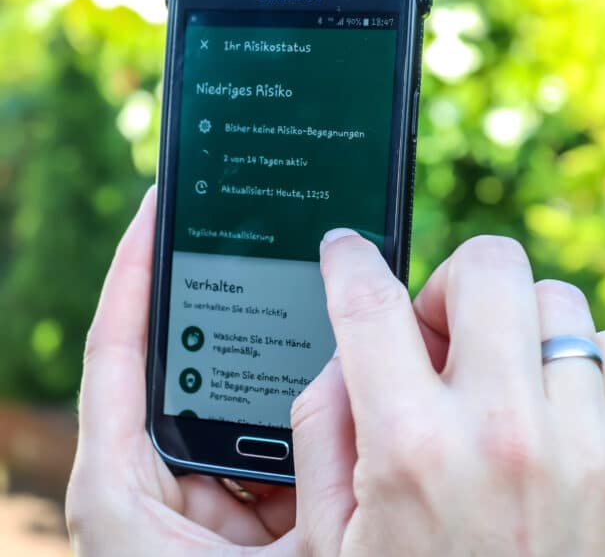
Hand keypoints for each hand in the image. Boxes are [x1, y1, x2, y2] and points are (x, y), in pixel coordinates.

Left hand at [64, 188, 333, 555]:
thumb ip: (319, 462)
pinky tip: (353, 381)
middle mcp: (154, 484)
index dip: (137, 271)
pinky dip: (306, 408)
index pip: (121, 352)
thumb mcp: (290, 549)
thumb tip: (358, 372)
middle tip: (278, 242)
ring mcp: (197, 493)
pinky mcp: (233, 507)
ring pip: (241, 402)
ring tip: (333, 305)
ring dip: (285, 363)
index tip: (161, 207)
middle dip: (239, 307)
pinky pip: (270, 436)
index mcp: (124, 491)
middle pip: (189, 367)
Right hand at [294, 231, 604, 556]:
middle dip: (452, 285)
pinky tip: (548, 411)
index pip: (370, 307)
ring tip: (497, 387)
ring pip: (556, 301)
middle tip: (441, 337)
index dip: (349, 261)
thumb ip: (323, 427)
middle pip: (489, 266)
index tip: (346, 250)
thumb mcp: (334, 537)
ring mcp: (584, 443)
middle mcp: (504, 434)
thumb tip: (352, 347)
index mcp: (413, 452)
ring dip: (514, 330)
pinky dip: (573, 362)